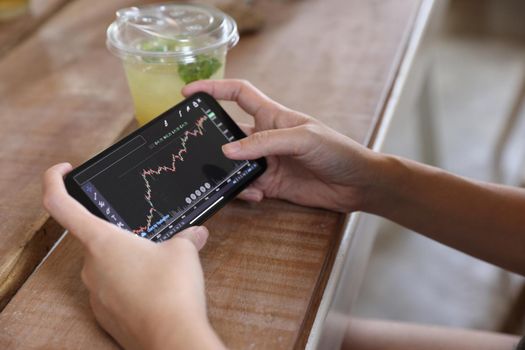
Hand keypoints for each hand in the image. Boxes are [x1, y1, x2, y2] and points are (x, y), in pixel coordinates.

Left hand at [42, 163, 223, 349]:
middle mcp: (91, 266)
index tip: (63, 171)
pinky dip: (132, 283)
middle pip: (96, 238)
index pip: (61, 205)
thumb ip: (186, 236)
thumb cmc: (171, 290)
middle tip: (150, 235)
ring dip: (130, 260)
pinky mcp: (105, 314)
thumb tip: (195, 234)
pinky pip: (114, 288)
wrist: (172, 338)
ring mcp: (96, 293)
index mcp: (102, 241)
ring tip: (161, 267)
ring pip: (108, 265)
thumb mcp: (184, 251)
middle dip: (122, 233)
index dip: (55, 181)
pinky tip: (157, 289)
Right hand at [183, 79, 380, 211]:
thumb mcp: (303, 139)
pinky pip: (247, 186)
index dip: (214, 89)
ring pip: (235, 164)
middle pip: (229, 133)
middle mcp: (266, 137)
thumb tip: (227, 150)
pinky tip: (258, 195)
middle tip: (196, 151)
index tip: (189, 92)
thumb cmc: (337, 151)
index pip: (238, 94)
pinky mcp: (272, 184)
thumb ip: (265, 143)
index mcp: (273, 115)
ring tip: (229, 180)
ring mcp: (267, 161)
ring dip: (228, 172)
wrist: (357, 184)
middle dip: (213, 141)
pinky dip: (245, 191)